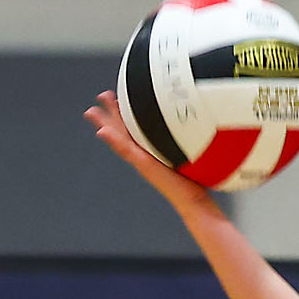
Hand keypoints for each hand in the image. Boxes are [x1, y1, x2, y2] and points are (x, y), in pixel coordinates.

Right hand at [83, 91, 212, 210]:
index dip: (127, 114)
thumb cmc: (194, 182)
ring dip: (105, 124)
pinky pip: (126, 150)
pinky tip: (102, 132)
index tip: (120, 97)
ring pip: (119, 138)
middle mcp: (143, 155)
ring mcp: (141, 161)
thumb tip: (206, 126)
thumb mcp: (189, 156)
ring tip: (92, 112)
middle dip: (111, 114)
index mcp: (151, 151)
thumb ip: (190, 143)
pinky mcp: (144, 165)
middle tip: (101, 97)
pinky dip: (114, 141)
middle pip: (123, 131)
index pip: (136, 129)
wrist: (192, 201)